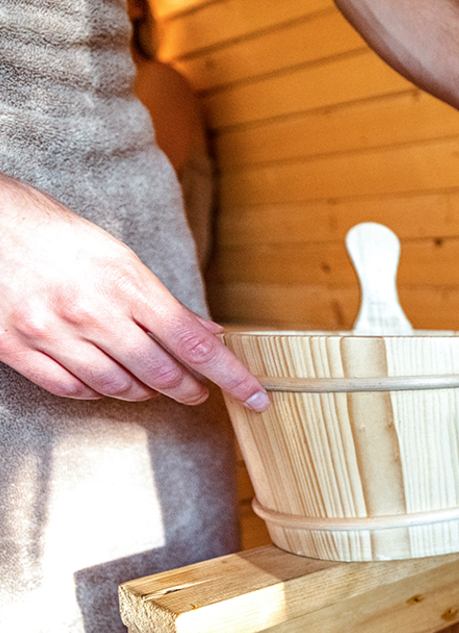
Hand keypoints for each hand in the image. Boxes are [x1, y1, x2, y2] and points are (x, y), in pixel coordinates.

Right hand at [0, 174, 268, 409]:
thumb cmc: (52, 231)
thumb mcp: (116, 256)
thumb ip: (162, 301)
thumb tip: (209, 333)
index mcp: (124, 282)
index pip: (194, 342)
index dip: (231, 375)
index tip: (257, 396)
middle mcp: (91, 312)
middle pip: (161, 373)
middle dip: (189, 389)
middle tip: (200, 392)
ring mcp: (51, 332)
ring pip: (118, 387)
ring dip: (145, 391)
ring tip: (154, 384)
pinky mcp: (15, 348)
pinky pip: (72, 389)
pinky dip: (97, 392)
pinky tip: (107, 382)